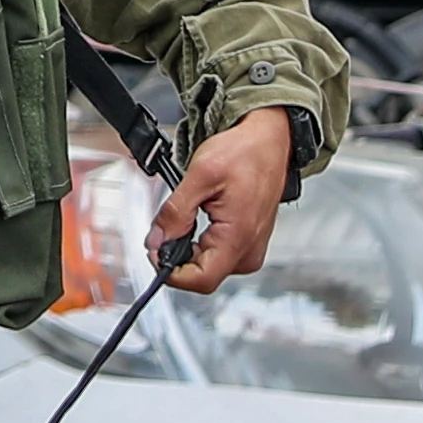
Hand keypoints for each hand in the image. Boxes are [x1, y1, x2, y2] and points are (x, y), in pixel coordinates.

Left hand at [154, 106, 300, 290]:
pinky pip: (218, 256)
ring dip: (188, 248)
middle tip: (166, 227)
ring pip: (207, 267)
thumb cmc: (244, 153)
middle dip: (177, 256)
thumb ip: (175, 213)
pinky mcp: (249, 244)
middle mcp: (249, 250)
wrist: (268, 142)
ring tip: (188, 216)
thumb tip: (156, 241)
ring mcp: (251, 249)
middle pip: (202, 275)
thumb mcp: (200, 176)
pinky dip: (200, 243)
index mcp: (239, 237)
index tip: (155, 252)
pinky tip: (199, 220)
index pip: (201, 280)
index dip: (171, 271)